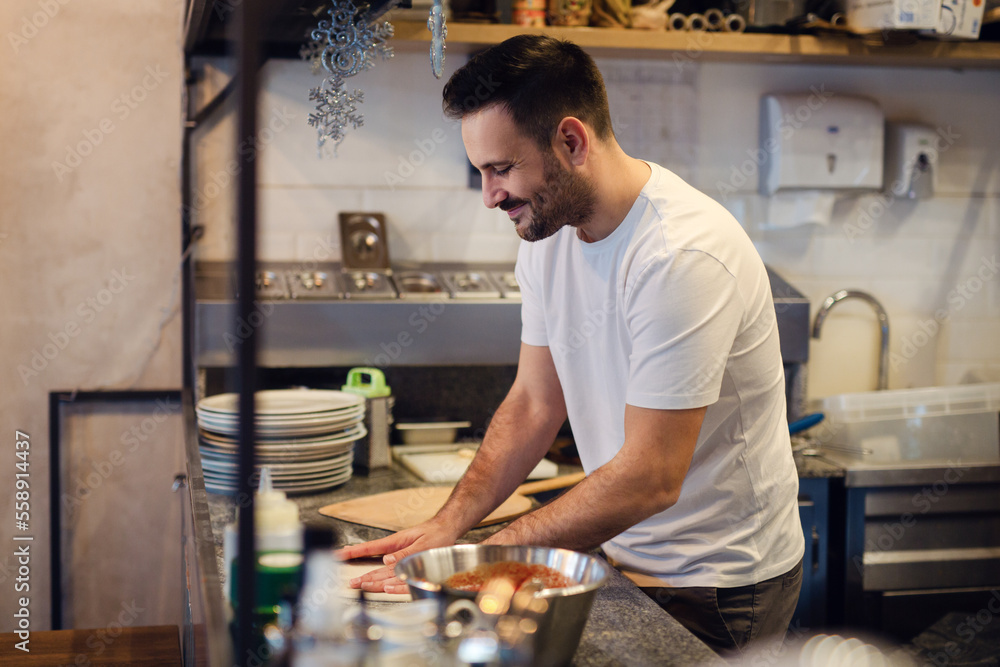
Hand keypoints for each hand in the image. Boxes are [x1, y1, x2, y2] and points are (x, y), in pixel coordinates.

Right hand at [336, 519, 459, 592]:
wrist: (447, 530)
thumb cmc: (435, 533)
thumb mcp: (421, 542)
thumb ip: (404, 552)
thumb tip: (386, 561)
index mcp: (395, 543)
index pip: (369, 548)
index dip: (353, 552)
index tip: (338, 554)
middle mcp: (396, 553)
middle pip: (375, 566)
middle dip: (361, 575)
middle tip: (349, 583)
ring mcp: (402, 560)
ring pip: (384, 573)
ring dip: (371, 579)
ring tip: (358, 584)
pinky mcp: (410, 565)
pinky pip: (398, 577)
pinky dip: (389, 582)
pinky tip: (380, 584)